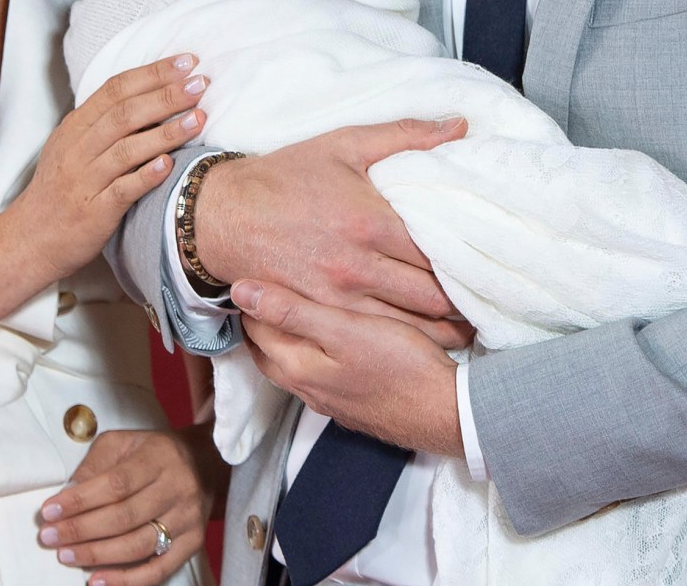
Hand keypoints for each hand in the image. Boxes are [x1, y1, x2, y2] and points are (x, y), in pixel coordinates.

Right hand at [9, 56, 208, 279]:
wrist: (31, 238)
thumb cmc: (61, 190)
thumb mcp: (73, 147)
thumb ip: (104, 122)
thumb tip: (152, 95)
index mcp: (75, 127)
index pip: (115, 89)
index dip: (152, 73)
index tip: (187, 62)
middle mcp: (78, 149)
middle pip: (124, 113)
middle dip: (166, 95)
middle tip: (200, 83)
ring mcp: (85, 180)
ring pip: (127, 149)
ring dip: (166, 132)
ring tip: (199, 118)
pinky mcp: (93, 211)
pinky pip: (122, 190)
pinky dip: (146, 175)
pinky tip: (169, 164)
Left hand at [36, 428, 213, 585]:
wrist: (206, 462)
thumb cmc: (154, 452)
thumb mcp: (124, 443)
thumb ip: (95, 464)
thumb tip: (67, 495)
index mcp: (159, 458)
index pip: (116, 484)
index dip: (80, 500)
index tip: (49, 511)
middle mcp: (177, 488)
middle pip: (124, 517)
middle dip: (81, 530)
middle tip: (50, 537)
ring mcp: (188, 518)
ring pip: (138, 545)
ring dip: (97, 555)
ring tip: (67, 556)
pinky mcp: (193, 543)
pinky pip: (159, 570)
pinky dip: (126, 580)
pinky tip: (98, 581)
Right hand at [196, 119, 474, 348]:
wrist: (222, 215)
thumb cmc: (285, 176)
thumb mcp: (345, 144)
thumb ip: (406, 135)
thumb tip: (459, 125)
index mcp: (372, 222)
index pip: (440, 253)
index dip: (471, 264)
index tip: (492, 267)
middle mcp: (359, 265)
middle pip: (431, 297)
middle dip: (464, 304)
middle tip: (488, 304)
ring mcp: (338, 296)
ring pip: (408, 326)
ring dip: (442, 331)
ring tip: (468, 329)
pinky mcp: (319, 315)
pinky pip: (373, 336)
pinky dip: (404, 342)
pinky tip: (424, 344)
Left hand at [236, 280, 463, 457]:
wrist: (446, 413)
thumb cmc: (399, 364)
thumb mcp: (343, 328)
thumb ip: (292, 311)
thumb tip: (240, 291)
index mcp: (297, 367)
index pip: (256, 329)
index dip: (250, 300)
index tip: (249, 272)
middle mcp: (307, 389)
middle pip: (268, 352)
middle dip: (259, 323)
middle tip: (261, 290)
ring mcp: (330, 401)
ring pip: (292, 366)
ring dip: (284, 340)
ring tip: (288, 311)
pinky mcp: (353, 405)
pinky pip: (317, 376)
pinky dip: (310, 355)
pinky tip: (327, 344)